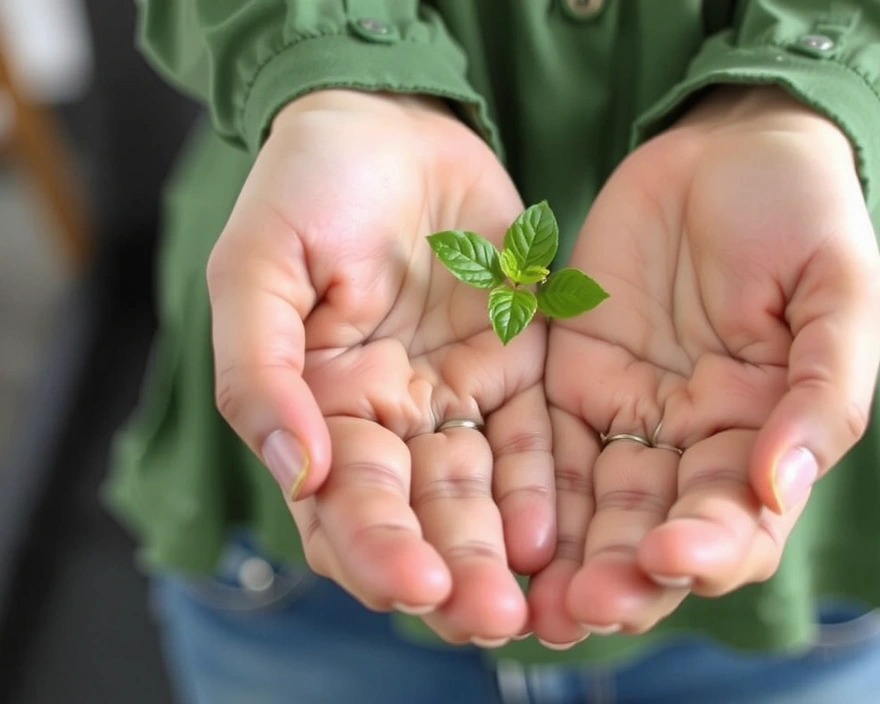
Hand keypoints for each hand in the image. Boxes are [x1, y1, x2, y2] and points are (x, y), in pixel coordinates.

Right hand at [207, 91, 551, 644]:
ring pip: (480, 494)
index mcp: (320, 406)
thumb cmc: (308, 187)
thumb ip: (262, 373)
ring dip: (502, 552)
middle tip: (489, 621)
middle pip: (420, 516)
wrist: (391, 121)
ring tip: (532, 606)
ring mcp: (456, 396)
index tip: (415, 586)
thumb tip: (294, 472)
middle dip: (452, 573)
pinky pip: (532, 437)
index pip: (344, 504)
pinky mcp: (515, 365)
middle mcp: (390, 418)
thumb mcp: (258, 268)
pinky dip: (541, 486)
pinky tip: (554, 532)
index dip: (375, 549)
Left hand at [529, 87, 879, 643]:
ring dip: (568, 560)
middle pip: (657, 533)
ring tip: (534, 606)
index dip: (710, 548)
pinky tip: (503, 531)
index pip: (741, 522)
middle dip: (624, 579)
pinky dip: (528, 493)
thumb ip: (822, 392)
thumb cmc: (804, 212)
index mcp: (765, 434)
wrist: (729, 144)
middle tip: (584, 611)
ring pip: (595, 507)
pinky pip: (544, 445)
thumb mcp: (840, 293)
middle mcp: (694, 440)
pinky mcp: (573, 376)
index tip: (670, 556)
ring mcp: (630, 412)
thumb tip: (779, 487)